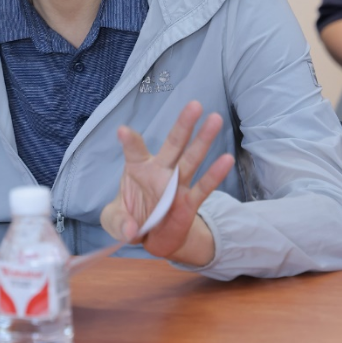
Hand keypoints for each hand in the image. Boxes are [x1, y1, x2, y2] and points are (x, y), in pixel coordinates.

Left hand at [100, 101, 233, 266]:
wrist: (152, 238)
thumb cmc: (130, 219)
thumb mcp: (114, 221)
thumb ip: (118, 223)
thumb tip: (132, 230)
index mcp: (138, 168)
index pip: (134, 150)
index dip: (129, 141)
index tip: (123, 132)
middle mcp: (160, 171)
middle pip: (173, 144)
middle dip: (183, 125)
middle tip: (194, 104)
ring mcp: (176, 185)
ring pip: (191, 159)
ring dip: (203, 140)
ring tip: (215, 119)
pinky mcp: (188, 202)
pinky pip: (203, 188)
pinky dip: (214, 175)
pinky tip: (226, 159)